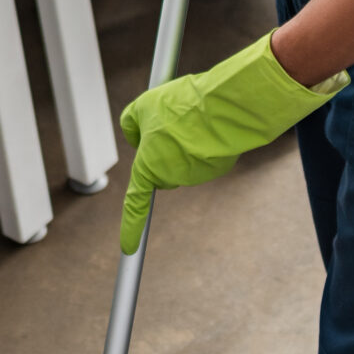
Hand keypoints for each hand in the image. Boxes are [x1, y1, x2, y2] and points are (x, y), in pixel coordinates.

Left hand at [117, 32, 345, 251]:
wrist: (225, 108)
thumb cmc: (180, 107)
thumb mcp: (143, 106)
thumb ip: (131, 123)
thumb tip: (135, 134)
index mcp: (149, 168)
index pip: (135, 204)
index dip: (130, 226)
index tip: (128, 247)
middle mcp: (173, 178)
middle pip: (161, 170)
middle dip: (161, 152)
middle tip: (167, 123)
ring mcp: (197, 175)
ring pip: (184, 159)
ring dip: (184, 141)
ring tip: (192, 117)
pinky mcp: (218, 168)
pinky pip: (204, 154)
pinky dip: (204, 141)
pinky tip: (208, 124)